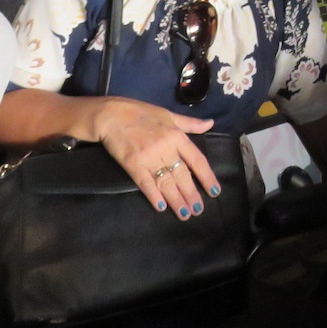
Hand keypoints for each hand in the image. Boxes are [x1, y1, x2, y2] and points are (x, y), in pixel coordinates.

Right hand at [88, 96, 216, 219]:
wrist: (112, 115)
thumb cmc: (141, 113)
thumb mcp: (168, 114)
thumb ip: (190, 123)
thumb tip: (211, 123)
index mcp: (176, 136)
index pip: (197, 159)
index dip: (207, 176)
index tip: (214, 191)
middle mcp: (166, 148)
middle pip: (182, 175)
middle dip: (191, 194)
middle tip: (199, 210)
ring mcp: (149, 158)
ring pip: (167, 183)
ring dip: (177, 200)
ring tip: (185, 214)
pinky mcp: (133, 165)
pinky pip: (146, 184)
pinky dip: (154, 196)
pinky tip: (161, 207)